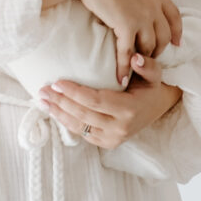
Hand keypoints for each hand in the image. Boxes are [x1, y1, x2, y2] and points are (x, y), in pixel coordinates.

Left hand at [39, 71, 180, 148]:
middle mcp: (120, 128)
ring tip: (42, 101)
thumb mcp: (154, 74)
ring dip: (58, 114)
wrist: (158, 108)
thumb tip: (134, 57)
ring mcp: (113, 139)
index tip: (57, 82)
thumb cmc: (150, 87)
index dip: (74, 93)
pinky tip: (54, 111)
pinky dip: (66, 122)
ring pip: (79, 127)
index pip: (95, 101)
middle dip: (60, 102)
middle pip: (83, 115)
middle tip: (42, 90)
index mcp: (130, 110)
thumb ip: (146, 65)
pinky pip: (82, 133)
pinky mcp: (107, 143)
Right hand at [72, 0, 183, 81]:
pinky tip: (121, 78)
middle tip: (149, 58)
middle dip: (158, 49)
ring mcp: (142, 17)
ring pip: (149, 47)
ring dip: (142, 59)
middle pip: (163, 36)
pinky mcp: (126, 27)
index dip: (177, 31)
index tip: (177, 43)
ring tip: (135, 69)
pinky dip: (125, 68)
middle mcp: (152, 6)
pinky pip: (128, 53)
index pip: (173, 15)